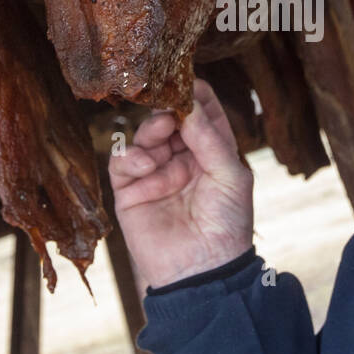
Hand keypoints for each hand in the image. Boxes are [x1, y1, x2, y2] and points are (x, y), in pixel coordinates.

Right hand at [108, 78, 253, 288]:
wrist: (202, 272)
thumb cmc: (227, 224)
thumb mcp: (231, 176)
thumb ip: (210, 138)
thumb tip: (190, 104)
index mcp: (212, 150)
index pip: (202, 111)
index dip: (194, 93)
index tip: (185, 81)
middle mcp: (183, 157)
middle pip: (169, 118)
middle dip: (168, 111)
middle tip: (168, 110)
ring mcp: (156, 173)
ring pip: (145, 136)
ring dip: (150, 132)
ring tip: (158, 138)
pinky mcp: (130, 191)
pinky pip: (123, 163)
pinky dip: (131, 158)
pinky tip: (144, 166)